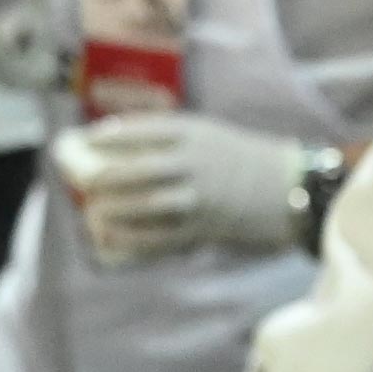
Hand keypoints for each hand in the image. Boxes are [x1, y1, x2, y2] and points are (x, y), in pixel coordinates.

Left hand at [60, 110, 316, 265]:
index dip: (111, 136)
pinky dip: (131, 240)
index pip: (142, 130)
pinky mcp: (204, 228)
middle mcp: (194, 163)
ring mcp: (199, 198)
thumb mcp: (210, 135)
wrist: (290, 189)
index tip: (87, 139)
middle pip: (135, 169)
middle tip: (82, 180)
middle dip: (102, 176)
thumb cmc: (244, 160)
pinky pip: (159, 237)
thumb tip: (119, 146)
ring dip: (113, 210)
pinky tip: (112, 241)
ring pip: (144, 205)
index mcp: (195, 133)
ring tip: (93, 212)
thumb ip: (171, 139)